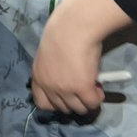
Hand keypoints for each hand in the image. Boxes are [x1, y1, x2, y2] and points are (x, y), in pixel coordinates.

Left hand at [30, 0, 108, 114]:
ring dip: (87, 101)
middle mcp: (49, 86)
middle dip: (75, 102)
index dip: (56, 104)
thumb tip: (68, 84)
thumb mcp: (49, 58)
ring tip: (92, 88)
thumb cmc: (62, 36)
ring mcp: (65, 89)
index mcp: (38, 77)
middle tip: (83, 91)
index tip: (66, 98)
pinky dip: (97, 97)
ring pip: (79, 109)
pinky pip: (92, 103)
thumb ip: (54, 73)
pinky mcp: (81, 88)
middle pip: (63, 108)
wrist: (72, 28)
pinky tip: (98, 87)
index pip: (42, 103)